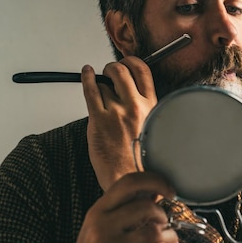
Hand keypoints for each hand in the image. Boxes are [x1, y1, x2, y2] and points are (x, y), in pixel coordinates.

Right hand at [37, 173, 179, 242]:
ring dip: (168, 236)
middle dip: (163, 215)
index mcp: (98, 210)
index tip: (170, 191)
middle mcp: (101, 226)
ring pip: (154, 231)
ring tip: (165, 242)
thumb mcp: (101, 225)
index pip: (129, 182)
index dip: (155, 181)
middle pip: (146, 206)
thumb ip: (124, 209)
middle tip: (164, 225)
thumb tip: (158, 192)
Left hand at [81, 58, 156, 190]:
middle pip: (122, 70)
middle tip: (109, 72)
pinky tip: (86, 73)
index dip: (131, 62)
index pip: (143, 71)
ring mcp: (117, 112)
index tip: (126, 64)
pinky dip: (87, 78)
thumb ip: (146, 111)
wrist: (132, 180)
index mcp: (152, 107)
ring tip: (100, 92)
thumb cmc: (142, 160)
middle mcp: (136, 106)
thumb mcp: (155, 129)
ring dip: (100, 86)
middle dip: (113, 68)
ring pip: (104, 84)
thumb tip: (132, 94)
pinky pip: (91, 91)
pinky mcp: (99, 120)